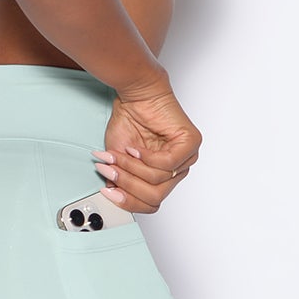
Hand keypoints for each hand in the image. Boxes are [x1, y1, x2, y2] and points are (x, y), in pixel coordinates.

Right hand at [91, 86, 201, 213]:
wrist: (136, 95)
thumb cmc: (130, 121)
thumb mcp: (118, 160)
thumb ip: (120, 182)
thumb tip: (113, 198)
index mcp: (164, 176)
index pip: (151, 204)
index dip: (128, 202)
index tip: (108, 193)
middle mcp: (178, 169)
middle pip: (155, 197)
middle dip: (127, 184)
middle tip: (110, 172)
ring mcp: (187, 158)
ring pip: (158, 182)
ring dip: (132, 169)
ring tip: (120, 155)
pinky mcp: (190, 144)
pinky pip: (167, 165)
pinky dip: (146, 158)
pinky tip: (135, 148)